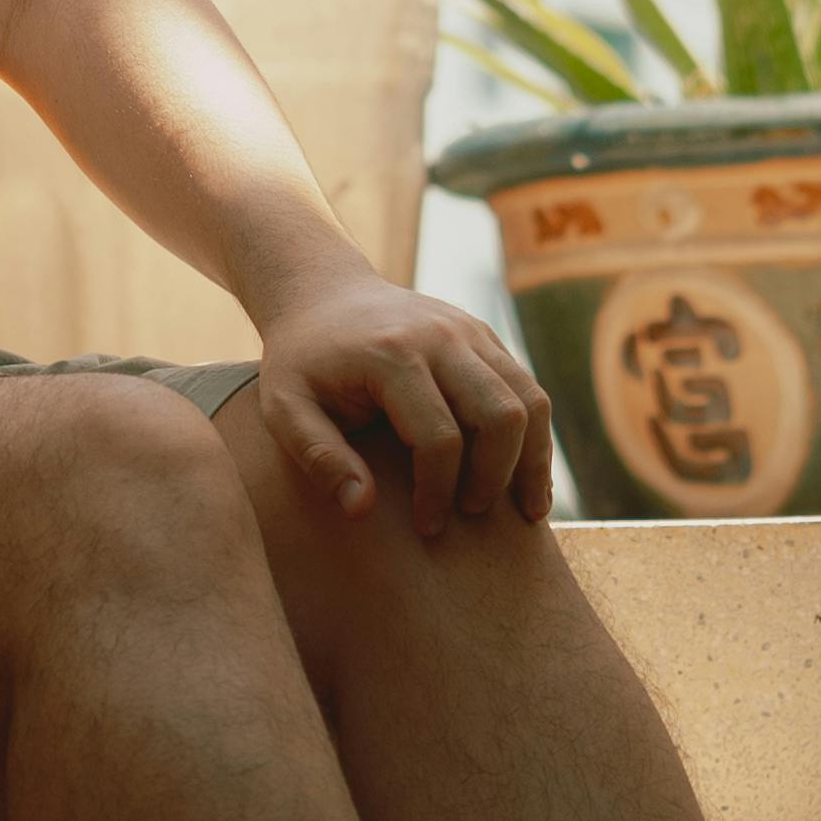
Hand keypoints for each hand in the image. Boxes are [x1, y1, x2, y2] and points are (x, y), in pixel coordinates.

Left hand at [250, 266, 551, 539]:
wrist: (323, 293)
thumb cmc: (301, 361)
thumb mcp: (283, 407)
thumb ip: (318, 456)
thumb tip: (361, 508)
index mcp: (391, 354)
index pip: (439, 437)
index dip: (438, 493)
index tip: (427, 528)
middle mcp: (441, 336)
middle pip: (500, 415)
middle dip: (494, 478)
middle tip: (471, 515)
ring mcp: (469, 331)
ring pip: (530, 400)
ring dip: (533, 461)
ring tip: (524, 511)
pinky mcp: (484, 336)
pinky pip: (528, 388)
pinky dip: (536, 436)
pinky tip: (525, 478)